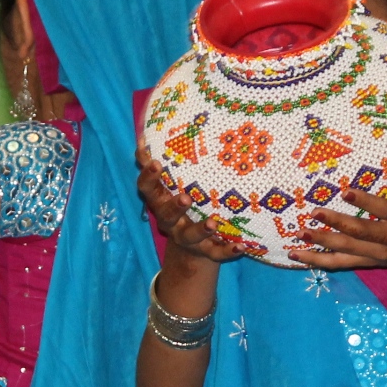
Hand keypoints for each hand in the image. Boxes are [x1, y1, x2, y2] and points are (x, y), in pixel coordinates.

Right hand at [136, 144, 245, 264]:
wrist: (190, 249)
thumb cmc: (178, 203)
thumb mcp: (167, 185)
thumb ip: (157, 164)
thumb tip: (144, 134)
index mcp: (159, 201)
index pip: (147, 189)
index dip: (149, 178)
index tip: (156, 163)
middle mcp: (169, 221)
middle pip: (165, 215)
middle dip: (174, 207)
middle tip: (185, 197)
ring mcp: (186, 238)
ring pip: (189, 236)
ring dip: (201, 230)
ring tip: (213, 223)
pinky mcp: (205, 251)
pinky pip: (216, 253)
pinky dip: (228, 250)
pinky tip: (242, 246)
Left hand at [291, 150, 386, 277]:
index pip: (386, 211)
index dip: (367, 203)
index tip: (346, 192)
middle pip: (362, 232)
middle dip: (337, 223)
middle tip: (314, 211)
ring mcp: (376, 253)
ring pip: (347, 250)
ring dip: (322, 242)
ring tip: (300, 233)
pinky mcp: (364, 262)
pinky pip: (339, 264)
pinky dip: (317, 261)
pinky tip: (296, 254)